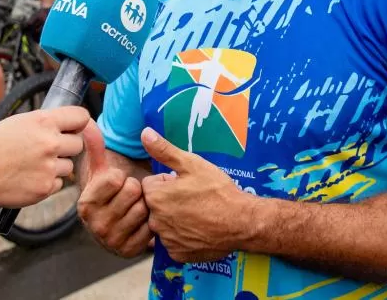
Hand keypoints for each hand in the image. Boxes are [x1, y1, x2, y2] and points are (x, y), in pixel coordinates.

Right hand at [0, 106, 90, 208]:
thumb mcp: (16, 122)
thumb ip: (43, 123)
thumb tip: (65, 125)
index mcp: (42, 121)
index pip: (81, 117)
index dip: (78, 122)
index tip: (74, 127)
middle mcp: (49, 143)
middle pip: (79, 144)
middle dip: (66, 146)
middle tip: (47, 150)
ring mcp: (49, 167)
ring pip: (69, 166)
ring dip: (56, 166)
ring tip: (31, 165)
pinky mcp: (45, 188)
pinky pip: (59, 184)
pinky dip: (48, 182)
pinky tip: (28, 178)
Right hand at [77, 121, 152, 257]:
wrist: (113, 223)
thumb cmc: (109, 192)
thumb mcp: (100, 170)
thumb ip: (95, 147)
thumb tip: (87, 124)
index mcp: (86, 203)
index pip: (116, 178)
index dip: (120, 176)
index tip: (115, 183)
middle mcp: (96, 225)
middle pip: (133, 191)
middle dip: (135, 189)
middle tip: (129, 195)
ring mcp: (112, 240)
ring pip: (144, 209)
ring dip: (144, 204)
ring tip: (135, 206)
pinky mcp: (130, 251)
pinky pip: (152, 227)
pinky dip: (150, 221)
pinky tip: (141, 220)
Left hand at [140, 128, 243, 262]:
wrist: (241, 221)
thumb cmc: (217, 191)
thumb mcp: (191, 164)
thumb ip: (164, 150)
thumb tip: (144, 133)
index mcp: (155, 197)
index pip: (149, 185)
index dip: (166, 182)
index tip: (183, 184)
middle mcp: (156, 221)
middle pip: (154, 206)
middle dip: (167, 201)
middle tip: (192, 199)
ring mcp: (167, 240)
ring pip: (164, 224)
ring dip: (174, 219)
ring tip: (197, 213)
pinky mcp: (178, 254)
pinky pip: (173, 242)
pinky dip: (182, 237)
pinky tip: (198, 229)